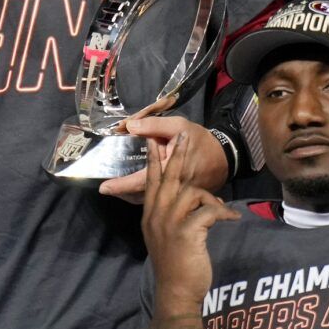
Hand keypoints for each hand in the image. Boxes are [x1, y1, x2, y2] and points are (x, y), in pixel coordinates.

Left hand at [100, 116, 231, 201]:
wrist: (225, 157)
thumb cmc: (200, 140)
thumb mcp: (179, 126)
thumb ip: (153, 126)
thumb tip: (128, 126)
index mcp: (170, 170)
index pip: (140, 180)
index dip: (121, 185)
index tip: (103, 188)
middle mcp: (172, 188)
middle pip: (141, 196)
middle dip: (122, 193)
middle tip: (107, 189)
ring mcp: (177, 197)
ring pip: (149, 202)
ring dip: (131, 196)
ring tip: (117, 190)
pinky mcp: (181, 201)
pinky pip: (159, 202)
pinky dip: (145, 197)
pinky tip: (136, 191)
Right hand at [140, 127, 240, 316]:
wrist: (177, 293)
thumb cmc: (175, 268)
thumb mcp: (166, 239)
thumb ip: (170, 219)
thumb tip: (187, 204)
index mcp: (151, 216)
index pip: (151, 183)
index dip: (155, 162)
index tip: (154, 142)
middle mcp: (157, 216)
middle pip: (168, 178)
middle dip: (177, 155)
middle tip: (185, 135)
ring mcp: (170, 223)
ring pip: (191, 193)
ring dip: (210, 197)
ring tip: (222, 207)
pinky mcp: (187, 232)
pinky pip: (208, 211)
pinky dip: (224, 212)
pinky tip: (233, 218)